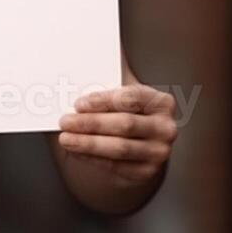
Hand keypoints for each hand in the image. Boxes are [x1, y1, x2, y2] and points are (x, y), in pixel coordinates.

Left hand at [57, 84, 177, 186]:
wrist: (141, 141)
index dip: (104, 101)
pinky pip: (115, 166)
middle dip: (91, 123)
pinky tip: (76, 150)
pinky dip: (91, 158)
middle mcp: (166, 128)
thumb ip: (109, 76)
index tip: (79, 104)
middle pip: (125, 124)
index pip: (132, 97)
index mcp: (162, 102)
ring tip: (66, 138)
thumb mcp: (124, 92)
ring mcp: (159, 152)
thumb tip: (82, 60)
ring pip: (119, 148)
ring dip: (88, 143)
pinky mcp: (146, 172)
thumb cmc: (128, 111)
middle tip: (65, 121)